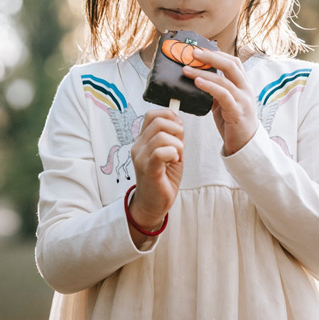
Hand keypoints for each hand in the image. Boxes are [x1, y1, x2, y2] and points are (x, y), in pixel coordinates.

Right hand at [129, 108, 183, 229]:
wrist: (153, 204)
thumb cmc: (162, 178)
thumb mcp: (169, 152)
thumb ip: (172, 137)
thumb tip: (179, 122)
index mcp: (143, 140)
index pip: (152, 115)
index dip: (169, 116)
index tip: (178, 128)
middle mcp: (139, 146)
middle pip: (158, 122)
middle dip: (176, 130)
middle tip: (180, 145)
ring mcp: (141, 157)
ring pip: (162, 136)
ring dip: (177, 145)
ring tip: (176, 157)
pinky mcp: (148, 169)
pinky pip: (160, 152)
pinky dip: (173, 153)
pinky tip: (173, 161)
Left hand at [182, 48, 258, 154]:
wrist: (245, 146)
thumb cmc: (233, 123)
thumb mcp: (224, 103)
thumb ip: (216, 90)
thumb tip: (199, 78)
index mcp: (243, 85)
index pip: (233, 62)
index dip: (217, 54)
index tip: (200, 51)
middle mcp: (246, 90)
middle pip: (231, 65)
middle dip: (211, 57)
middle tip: (193, 53)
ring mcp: (243, 100)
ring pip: (224, 79)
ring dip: (203, 72)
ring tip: (187, 70)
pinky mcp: (237, 112)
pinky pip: (223, 95)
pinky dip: (209, 86)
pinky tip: (197, 83)